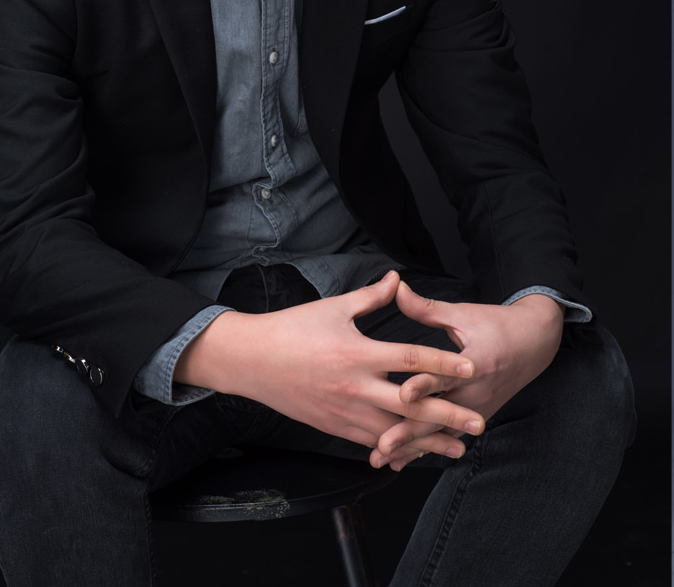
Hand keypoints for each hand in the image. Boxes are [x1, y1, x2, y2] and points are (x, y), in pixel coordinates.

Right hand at [175, 270, 484, 463]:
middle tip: (479, 422)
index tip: (472, 367)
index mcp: (358, 352)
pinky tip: (415, 452)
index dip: (444, 363)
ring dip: (429, 441)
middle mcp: (355, 387)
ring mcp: (345, 412)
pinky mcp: (335, 427)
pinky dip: (397, 447)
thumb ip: (372, 297)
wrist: (253, 360)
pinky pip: (371, 441)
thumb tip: (398, 279)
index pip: (411, 358)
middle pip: (412, 405)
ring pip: (396, 432)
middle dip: (449, 416)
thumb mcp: (334, 307)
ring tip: (458, 447)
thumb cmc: (293, 328)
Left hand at [369, 283, 564, 469]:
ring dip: (413, 447)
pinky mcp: (477, 416)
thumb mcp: (463, 313)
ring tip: (383, 459)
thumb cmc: (496, 324)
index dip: (425, 386)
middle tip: (383, 445)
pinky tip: (402, 460)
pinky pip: (448, 436)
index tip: (402, 395)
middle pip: (440, 416)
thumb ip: (427, 307)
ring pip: (441, 433)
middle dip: (410, 432)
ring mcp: (478, 408)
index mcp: (476, 362)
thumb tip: (396, 287)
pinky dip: (425, 448)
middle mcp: (477, 391)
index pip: (446, 377)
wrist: (535, 343)